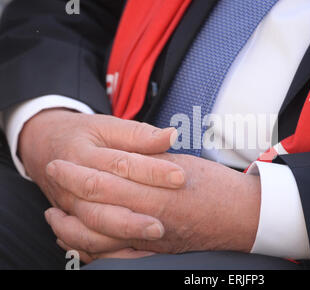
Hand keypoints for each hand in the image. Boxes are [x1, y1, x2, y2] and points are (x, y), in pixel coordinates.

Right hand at [20, 109, 184, 241]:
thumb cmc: (84, 135)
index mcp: (83, 153)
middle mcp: (72, 183)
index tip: (180, 177)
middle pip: (101, 200)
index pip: (121, 163)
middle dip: (133, 214)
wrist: (46, 146)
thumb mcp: (108, 126)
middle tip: (162, 223)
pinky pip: (85, 241)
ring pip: (91, 225)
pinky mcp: (70, 220)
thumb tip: (172, 136)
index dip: (152, 171)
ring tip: (153, 237)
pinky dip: (108, 249)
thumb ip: (139, 134)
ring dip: (121, 234)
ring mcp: (69, 205)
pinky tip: (136, 250)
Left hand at [44, 154, 261, 259]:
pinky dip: (89, 250)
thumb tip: (124, 155)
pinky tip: (76, 241)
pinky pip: (114, 257)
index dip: (77, 172)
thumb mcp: (185, 165)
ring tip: (54, 215)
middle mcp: (152, 220)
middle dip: (69, 192)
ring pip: (98, 240)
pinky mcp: (155, 252)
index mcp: (159, 192)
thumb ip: (151, 160)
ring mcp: (152, 241)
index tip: (60, 162)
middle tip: (53, 178)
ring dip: (70, 228)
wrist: (243, 216)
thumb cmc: (219, 188)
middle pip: (96, 209)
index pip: (106, 182)